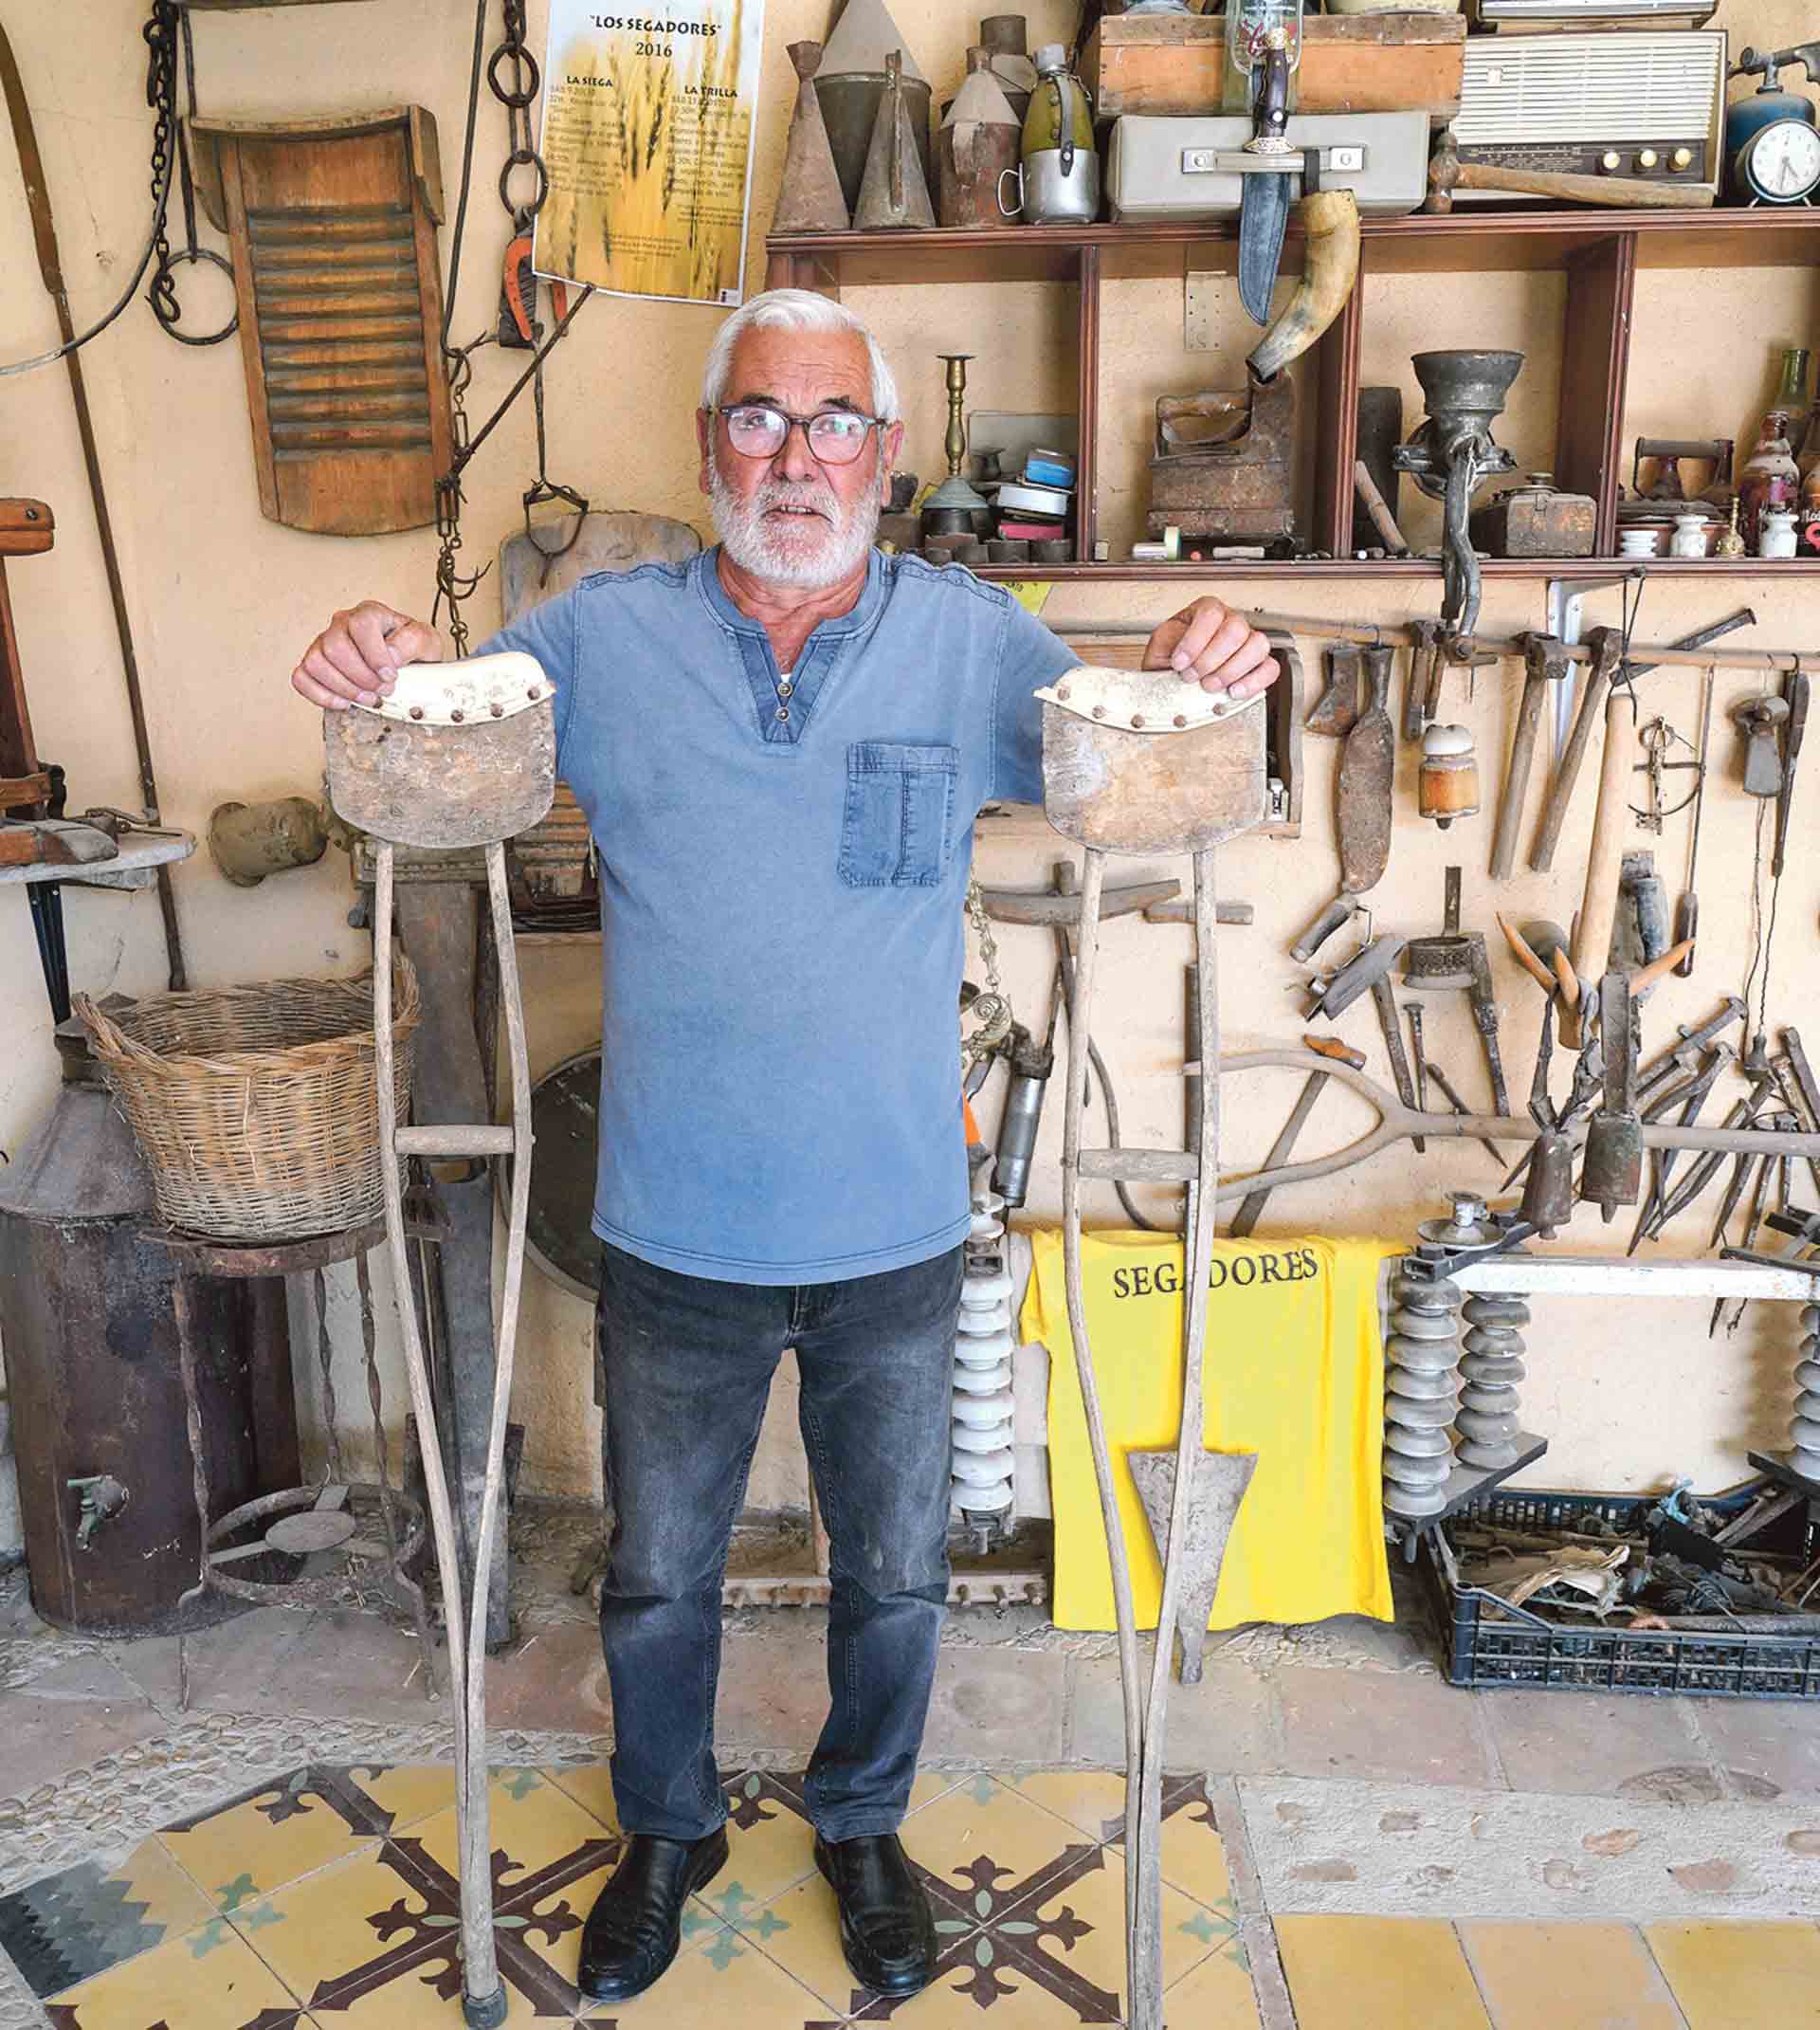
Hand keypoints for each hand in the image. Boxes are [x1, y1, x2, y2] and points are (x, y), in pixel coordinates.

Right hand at [291, 600, 443, 710]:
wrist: (406, 664)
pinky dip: (321, 695)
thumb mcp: (427, 642)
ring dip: (344, 688)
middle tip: (381, 690)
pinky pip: (301, 677)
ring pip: (316, 663)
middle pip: (336, 648)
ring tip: (367, 698)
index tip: (390, 675)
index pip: (361, 624)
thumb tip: (389, 656)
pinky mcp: (313, 664)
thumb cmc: (411, 650)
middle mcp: (342, 624)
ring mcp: (323, 643)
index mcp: (369, 613)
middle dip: (361, 677)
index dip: (374, 655)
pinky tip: (344, 702)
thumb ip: (413, 642)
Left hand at [1142, 598, 1277, 699]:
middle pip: (1235, 630)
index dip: (1194, 641)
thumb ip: (1168, 643)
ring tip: (1210, 685)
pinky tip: (1233, 691)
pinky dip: (1253, 682)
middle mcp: (1231, 621)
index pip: (1210, 615)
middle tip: (1192, 676)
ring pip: (1257, 646)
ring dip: (1230, 671)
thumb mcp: (1160, 645)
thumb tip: (1178, 655)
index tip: (1179, 662)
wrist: (1175, 676)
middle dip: (1210, 659)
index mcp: (1207, 610)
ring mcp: (1249, 641)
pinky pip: (1270, 669)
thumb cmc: (1171, 657)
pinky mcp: (1259, 664)